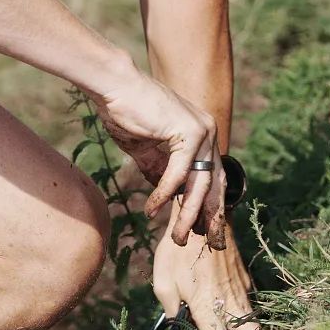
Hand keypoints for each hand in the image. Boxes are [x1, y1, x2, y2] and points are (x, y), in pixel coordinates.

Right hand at [87, 61, 226, 248]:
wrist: (115, 84)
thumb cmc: (126, 111)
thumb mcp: (145, 148)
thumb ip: (159, 168)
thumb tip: (167, 195)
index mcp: (202, 134)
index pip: (213, 178)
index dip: (209, 207)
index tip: (203, 232)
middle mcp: (208, 132)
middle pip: (214, 185)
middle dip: (208, 218)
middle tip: (203, 244)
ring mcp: (202, 131)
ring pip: (199, 184)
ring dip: (187, 214)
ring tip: (178, 237)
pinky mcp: (188, 133)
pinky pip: (178, 174)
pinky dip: (164, 194)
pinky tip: (153, 210)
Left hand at [154, 207, 258, 329]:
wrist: (202, 219)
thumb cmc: (178, 251)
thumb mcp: (163, 281)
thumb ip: (170, 309)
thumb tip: (175, 322)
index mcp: (208, 309)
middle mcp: (230, 304)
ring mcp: (241, 291)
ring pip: (251, 319)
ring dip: (245, 326)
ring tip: (229, 321)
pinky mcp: (244, 279)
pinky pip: (247, 300)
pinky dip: (241, 306)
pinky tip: (225, 299)